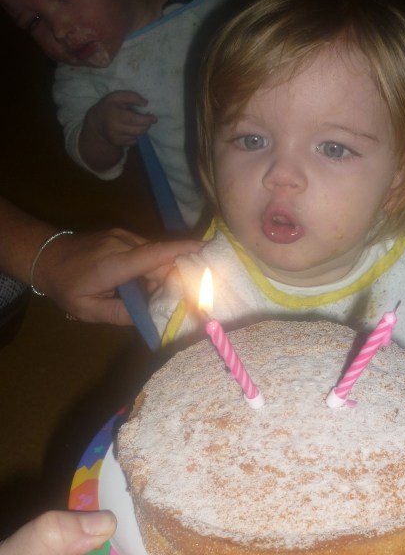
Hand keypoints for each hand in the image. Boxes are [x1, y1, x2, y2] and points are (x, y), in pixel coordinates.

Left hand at [34, 228, 202, 323]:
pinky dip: (153, 267)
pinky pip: (147, 250)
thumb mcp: (88, 310)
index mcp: (115, 263)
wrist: (44, 255)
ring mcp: (123, 236)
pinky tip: (149, 284)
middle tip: (186, 300)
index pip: (156, 254)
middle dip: (178, 277)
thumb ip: (120, 315)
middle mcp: (123, 244)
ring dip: (164, 274)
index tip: (209, 252)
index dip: (184, 251)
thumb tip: (151, 318)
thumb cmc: (65, 286)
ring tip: (163, 296)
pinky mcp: (123, 236)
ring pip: (156, 254)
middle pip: (162, 258)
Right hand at [80, 91, 156, 170]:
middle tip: (150, 119)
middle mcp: (114, 128)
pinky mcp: (119, 144)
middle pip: (138, 130)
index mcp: (114, 114)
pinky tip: (133, 129)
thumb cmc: (110, 106)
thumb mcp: (117, 96)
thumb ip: (131, 96)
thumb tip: (145, 103)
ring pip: (137, 135)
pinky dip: (136, 135)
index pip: (134, 119)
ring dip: (142, 129)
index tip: (153, 117)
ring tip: (141, 123)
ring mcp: (116, 138)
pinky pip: (134, 141)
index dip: (146, 119)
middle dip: (147, 125)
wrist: (97, 123)